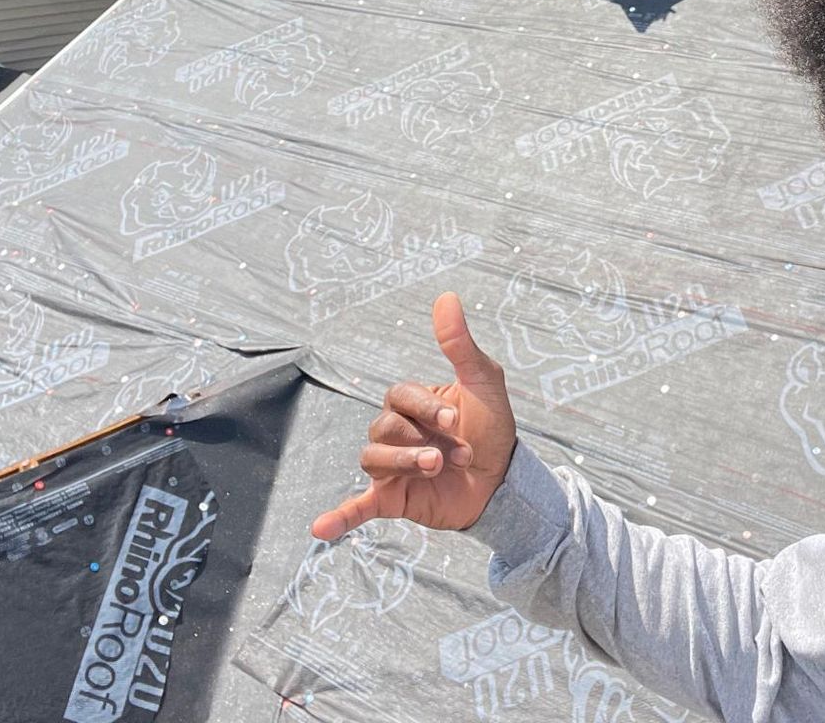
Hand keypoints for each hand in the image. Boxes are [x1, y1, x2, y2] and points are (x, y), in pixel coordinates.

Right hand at [309, 293, 517, 540]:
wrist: (505, 483)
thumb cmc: (492, 429)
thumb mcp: (483, 383)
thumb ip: (460, 345)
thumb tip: (446, 297)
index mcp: (411, 404)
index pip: (400, 396)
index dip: (426, 408)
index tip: (457, 421)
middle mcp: (395, 433)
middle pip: (385, 427)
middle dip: (424, 439)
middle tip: (459, 452)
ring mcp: (390, 467)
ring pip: (372, 457)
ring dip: (403, 462)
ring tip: (436, 467)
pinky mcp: (392, 499)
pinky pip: (358, 507)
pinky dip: (338, 517)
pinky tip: (319, 529)